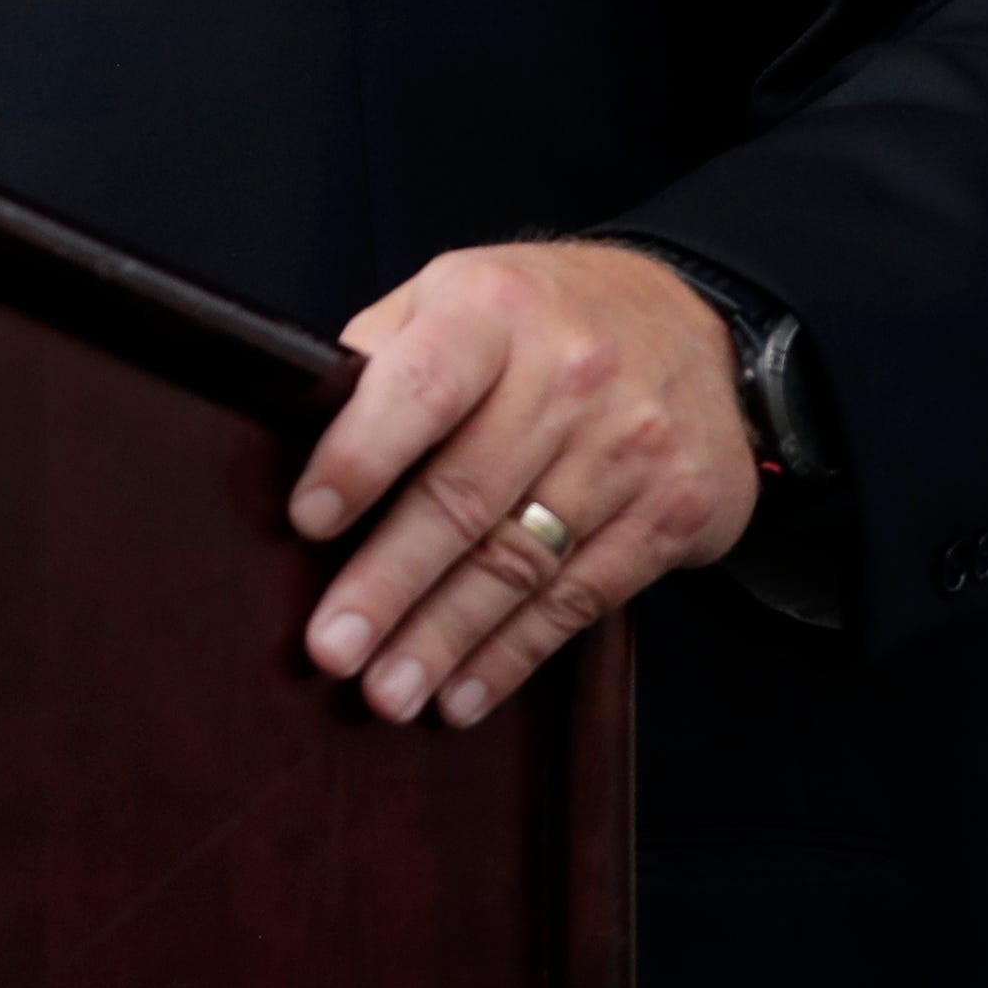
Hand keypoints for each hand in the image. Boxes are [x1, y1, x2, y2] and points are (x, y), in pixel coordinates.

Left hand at [287, 240, 757, 727]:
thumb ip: (384, 353)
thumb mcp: (456, 293)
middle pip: (465, 494)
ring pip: (520, 561)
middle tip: (331, 649)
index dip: (360, 457)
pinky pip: (580, 599)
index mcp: (495, 310)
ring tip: (386, 692)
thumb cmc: (538, 317)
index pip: (419, 388)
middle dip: (389, 583)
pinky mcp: (674, 512)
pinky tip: (462, 694)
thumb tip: (293, 427)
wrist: (693, 322)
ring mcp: (630, 447)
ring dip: (445, 637)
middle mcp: (569, 374)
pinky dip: (513, 655)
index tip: (308, 522)